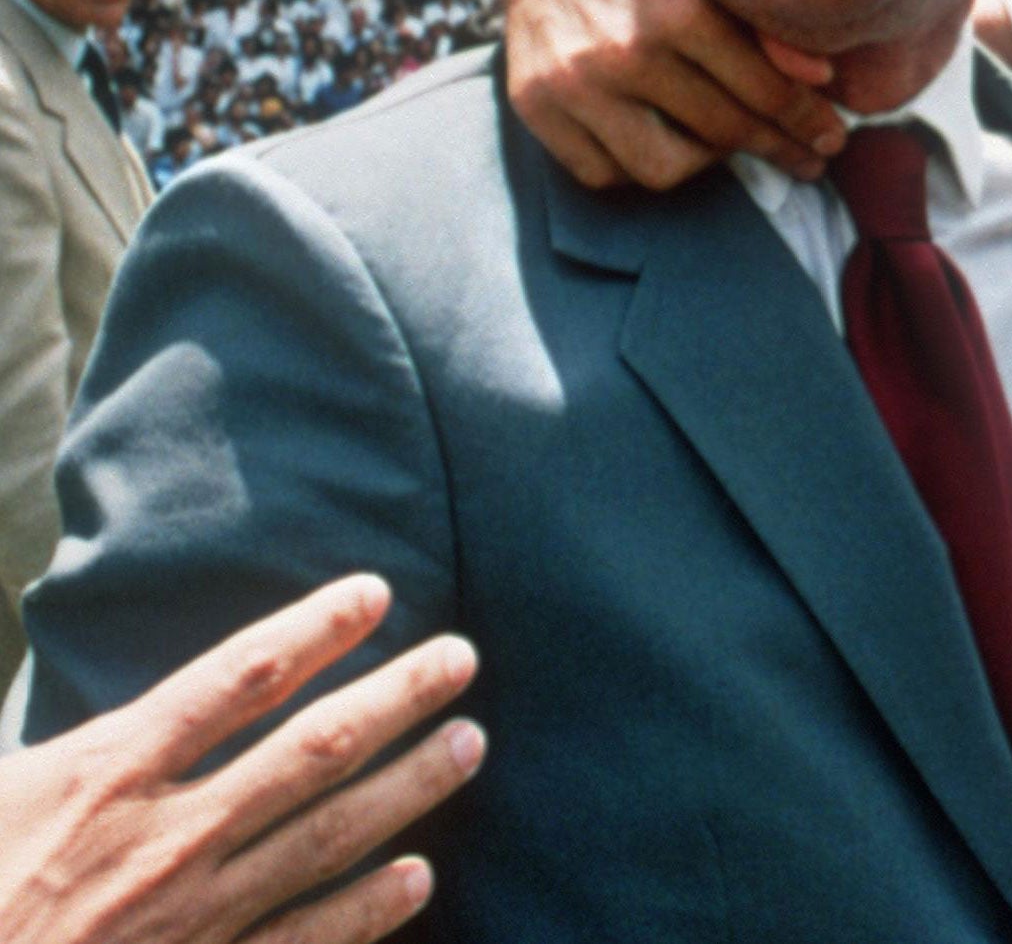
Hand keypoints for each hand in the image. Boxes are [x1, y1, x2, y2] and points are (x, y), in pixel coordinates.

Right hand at [0, 574, 483, 943]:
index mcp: (101, 776)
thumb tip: (97, 666)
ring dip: (410, 786)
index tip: (376, 591)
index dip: (312, 629)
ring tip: (473, 740)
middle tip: (463, 656)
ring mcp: (190, 916)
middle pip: (310, 748)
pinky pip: (302, 942)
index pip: (235, 680)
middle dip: (396, 697)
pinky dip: (368, 911)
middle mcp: (162, 838)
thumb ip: (50, 740)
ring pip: (326, 837)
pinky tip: (421, 879)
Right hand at [491, 0, 845, 188]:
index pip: (765, 92)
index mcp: (679, 10)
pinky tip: (665, 142)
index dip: (809, 123)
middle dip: (778, 149)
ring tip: (728, 145)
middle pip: (724, 133)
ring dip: (706, 163)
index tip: (833, 139)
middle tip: (807, 158)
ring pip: (663, 170)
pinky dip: (639, 167)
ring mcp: (574, 84)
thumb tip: (825, 80)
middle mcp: (624, 52)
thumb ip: (765, 22)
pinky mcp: (535, 106)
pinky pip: (603, 173)